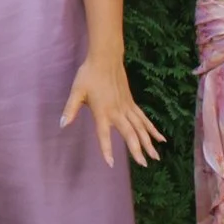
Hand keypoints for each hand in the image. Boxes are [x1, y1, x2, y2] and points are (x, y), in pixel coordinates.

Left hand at [62, 54, 162, 169]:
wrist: (105, 58)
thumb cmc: (88, 75)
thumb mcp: (76, 92)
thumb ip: (70, 109)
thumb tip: (62, 125)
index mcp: (102, 111)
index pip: (104, 134)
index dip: (107, 149)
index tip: (111, 163)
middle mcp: (117, 112)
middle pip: (130, 134)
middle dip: (137, 150)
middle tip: (144, 165)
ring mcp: (127, 108)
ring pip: (140, 128)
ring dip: (149, 143)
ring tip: (156, 157)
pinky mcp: (132, 103)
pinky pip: (144, 119)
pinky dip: (152, 129)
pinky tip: (161, 138)